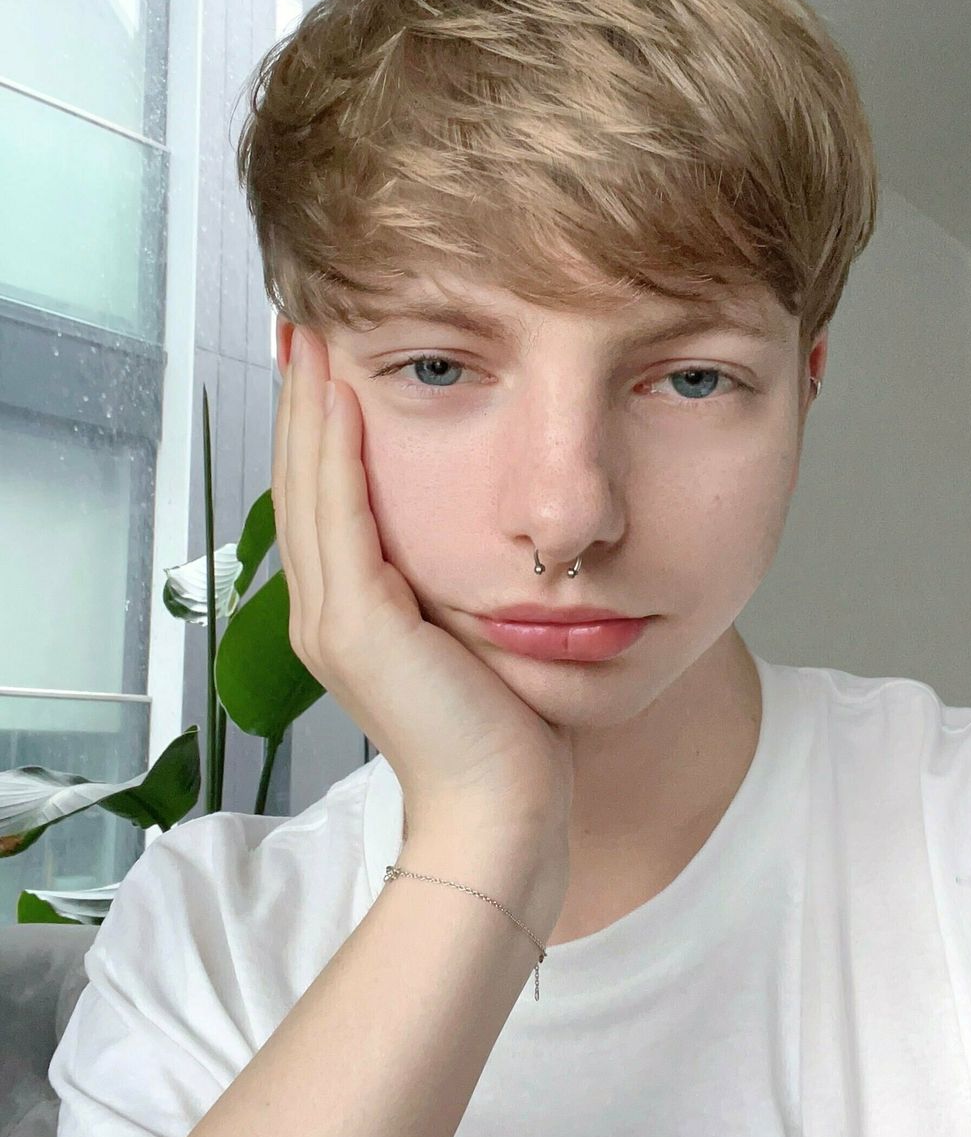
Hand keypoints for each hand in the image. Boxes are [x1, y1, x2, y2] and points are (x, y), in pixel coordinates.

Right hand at [271, 327, 574, 854]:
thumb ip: (457, 587)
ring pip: (309, 487)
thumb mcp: (474, 643)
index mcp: (348, 616)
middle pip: (301, 481)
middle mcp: (323, 613)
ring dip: (310, 406)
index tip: (330, 358)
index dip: (319, 426)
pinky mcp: (356, 627)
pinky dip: (335, 450)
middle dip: (304, 399)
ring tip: (313, 334)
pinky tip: (341, 393)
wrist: (502, 815)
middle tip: (307, 321)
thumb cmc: (503, 739)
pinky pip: (340, 516)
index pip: (325, 498)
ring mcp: (331, 622)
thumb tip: (485, 533)